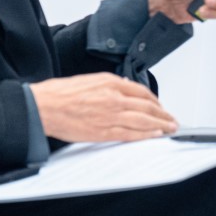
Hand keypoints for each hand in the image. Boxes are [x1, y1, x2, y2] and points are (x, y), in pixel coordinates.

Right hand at [29, 72, 176, 141]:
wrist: (43, 106)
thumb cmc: (61, 93)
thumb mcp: (90, 80)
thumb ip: (110, 84)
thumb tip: (124, 86)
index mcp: (110, 82)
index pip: (141, 91)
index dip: (155, 100)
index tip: (160, 105)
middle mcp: (114, 98)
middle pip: (147, 106)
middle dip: (163, 114)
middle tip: (172, 119)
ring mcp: (110, 115)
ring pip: (143, 120)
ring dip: (160, 125)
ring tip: (169, 128)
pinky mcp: (103, 131)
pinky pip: (130, 134)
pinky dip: (145, 135)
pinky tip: (154, 135)